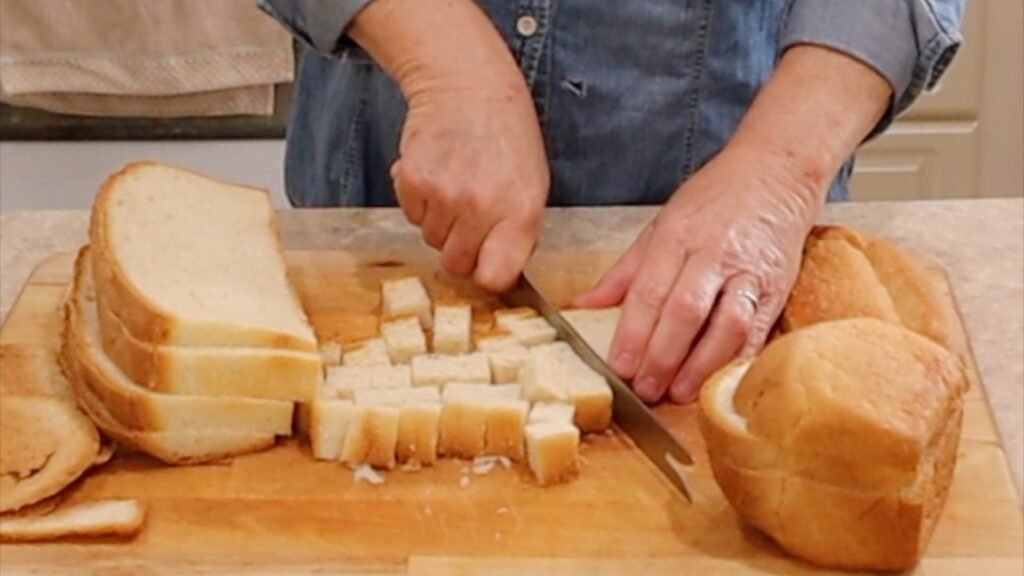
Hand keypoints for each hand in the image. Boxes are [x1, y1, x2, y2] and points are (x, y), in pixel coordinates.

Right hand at [347, 0, 550, 291]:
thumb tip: (498, 274)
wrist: (468, 88)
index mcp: (521, 213)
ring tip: (457, 184)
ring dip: (441, 222)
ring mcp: (443, 195)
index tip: (487, 264)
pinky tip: (438, 173)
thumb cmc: (507, 138)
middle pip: (456, 265)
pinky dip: (421, 203)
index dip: (487, 275)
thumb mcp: (533, 187)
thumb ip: (518, 234)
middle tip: (470, 216)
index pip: (495, 277)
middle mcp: (481, 207)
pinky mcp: (411, 181)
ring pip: (431, 240)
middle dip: (461, 248)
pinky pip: (411, 216)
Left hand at [575, 144, 822, 403]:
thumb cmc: (714, 199)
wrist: (776, 172)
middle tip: (645, 389)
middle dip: (662, 356)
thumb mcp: (660, 225)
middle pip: (685, 311)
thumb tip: (585, 305)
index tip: (618, 366)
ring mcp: (749, 271)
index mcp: (676, 236)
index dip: (633, 334)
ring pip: (727, 324)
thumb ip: (625, 271)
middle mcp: (713, 254)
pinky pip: (760, 329)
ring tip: (680, 393)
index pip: (649, 291)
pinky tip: (721, 380)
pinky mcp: (778, 287)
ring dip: (702, 364)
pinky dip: (740, 358)